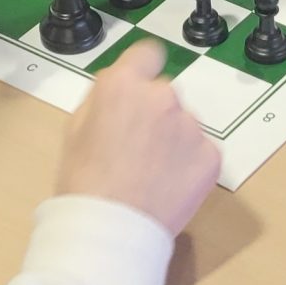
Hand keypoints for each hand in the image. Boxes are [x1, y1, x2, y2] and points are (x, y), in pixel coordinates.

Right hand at [55, 38, 219, 234]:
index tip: (140, 87)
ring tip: (150, 173)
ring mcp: (190, 126)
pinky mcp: (211, 155)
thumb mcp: (75, 129)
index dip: (142, 70)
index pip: (147, 53)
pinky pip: (200, 151)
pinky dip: (189, 165)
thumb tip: (118, 90)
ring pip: (184, 124)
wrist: (111, 231)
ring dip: (173, 140)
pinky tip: (167, 185)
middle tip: (137, 146)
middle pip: (164, 94)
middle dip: (154, 113)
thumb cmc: (84, 184)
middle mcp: (162, 96)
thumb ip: (102, 99)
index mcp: (122, 85)